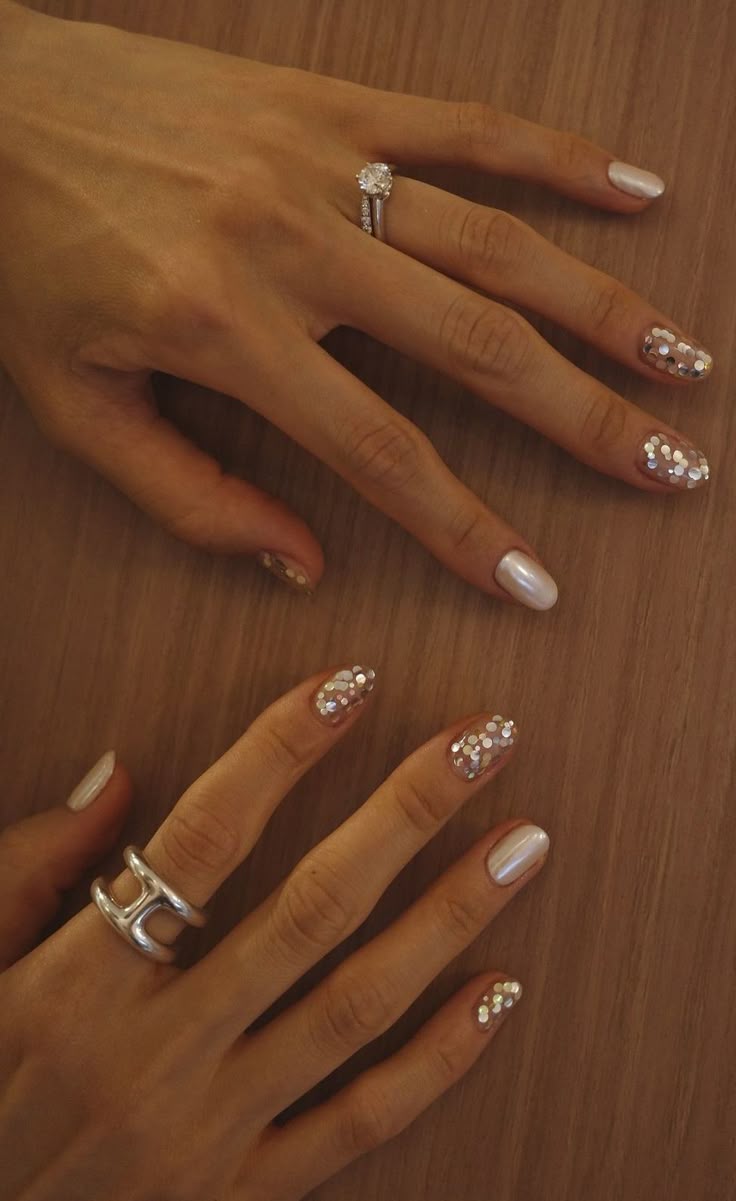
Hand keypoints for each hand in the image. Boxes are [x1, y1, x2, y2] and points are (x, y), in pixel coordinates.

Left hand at [0, 3, 710, 608]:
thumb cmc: (18, 260)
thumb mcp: (76, 405)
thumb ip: (190, 497)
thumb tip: (303, 563)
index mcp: (225, 332)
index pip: (380, 454)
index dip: (466, 528)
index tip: (535, 582)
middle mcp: (293, 245)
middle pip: (476, 348)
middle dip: (587, 419)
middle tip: (673, 467)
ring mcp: (320, 163)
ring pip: (496, 241)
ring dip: (602, 306)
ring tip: (683, 360)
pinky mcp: (328, 103)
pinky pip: (465, 125)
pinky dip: (556, 157)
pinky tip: (634, 191)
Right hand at [0, 666, 546, 1199]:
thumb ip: (34, 863)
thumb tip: (122, 773)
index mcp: (81, 983)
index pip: (204, 836)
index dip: (281, 749)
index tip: (351, 684)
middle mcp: (158, 1052)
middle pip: (312, 907)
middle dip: (409, 812)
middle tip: (486, 739)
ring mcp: (211, 1131)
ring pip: (357, 1006)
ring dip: (450, 917)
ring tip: (522, 842)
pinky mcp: (243, 1195)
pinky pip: (360, 1125)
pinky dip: (439, 1061)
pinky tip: (502, 991)